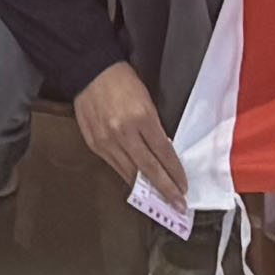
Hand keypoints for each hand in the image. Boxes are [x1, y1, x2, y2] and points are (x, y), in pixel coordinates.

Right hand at [72, 59, 178, 192]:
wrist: (89, 69)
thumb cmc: (121, 79)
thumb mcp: (146, 99)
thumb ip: (154, 126)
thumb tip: (162, 152)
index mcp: (142, 117)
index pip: (164, 153)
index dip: (175, 173)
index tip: (184, 186)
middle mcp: (124, 133)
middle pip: (149, 169)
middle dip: (166, 189)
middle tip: (178, 204)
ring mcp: (107, 140)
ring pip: (131, 173)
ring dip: (147, 190)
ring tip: (159, 201)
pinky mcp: (95, 144)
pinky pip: (115, 167)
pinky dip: (128, 178)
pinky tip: (137, 185)